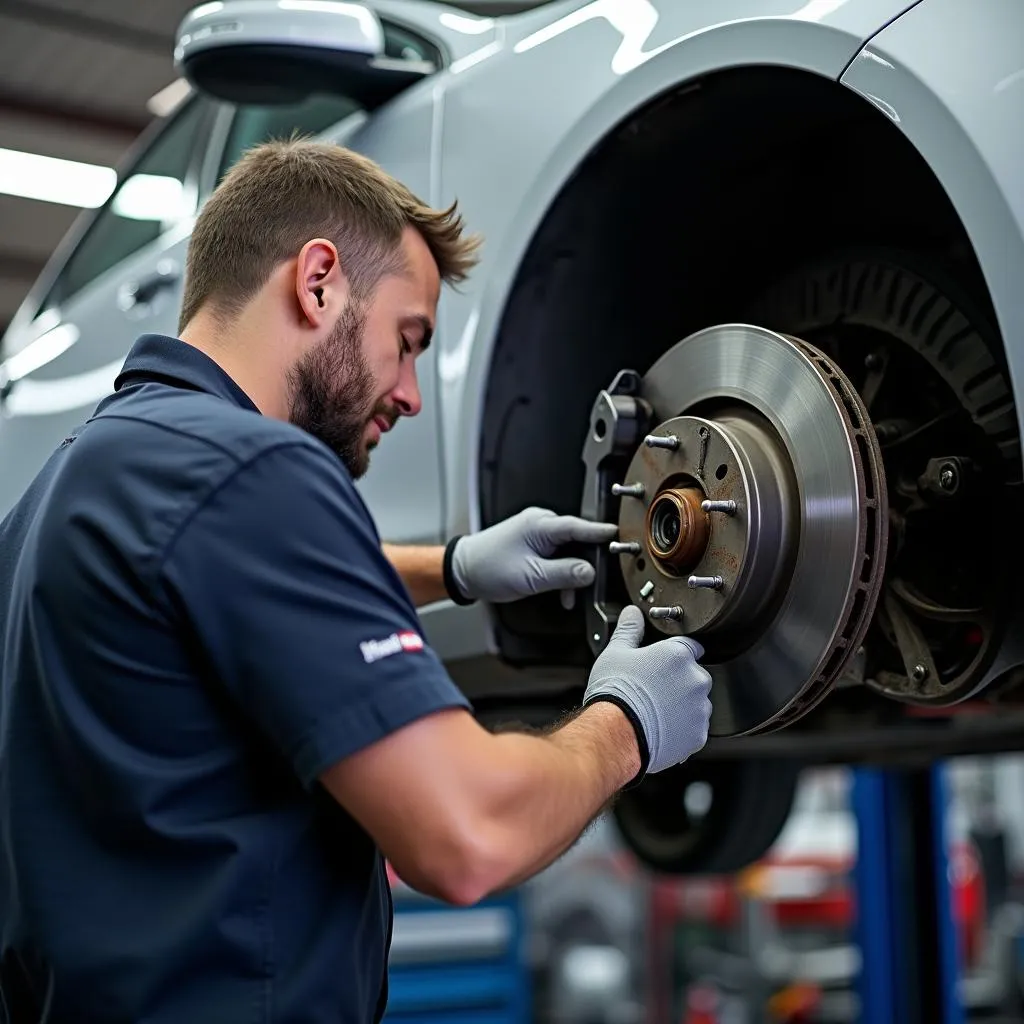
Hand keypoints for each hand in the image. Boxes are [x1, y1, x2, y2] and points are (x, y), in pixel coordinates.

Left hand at [450, 507, 617, 603]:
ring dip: (570, 574)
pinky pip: (556, 555)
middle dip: (584, 565)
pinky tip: (559, 591)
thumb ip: (564, 574)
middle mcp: (541, 524)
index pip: (580, 527)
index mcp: (541, 525)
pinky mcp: (533, 542)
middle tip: (590, 586)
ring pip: (568, 551)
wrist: (462, 570)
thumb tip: (590, 572)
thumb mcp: (532, 577)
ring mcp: (537, 532)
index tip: (621, 538)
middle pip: (577, 541)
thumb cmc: (488, 569)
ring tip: (567, 597)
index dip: (602, 534)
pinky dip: (560, 572)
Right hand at [583, 605, 711, 776]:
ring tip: (655, 712)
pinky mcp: (698, 734)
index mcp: (678, 655)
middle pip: (693, 675)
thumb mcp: (615, 653)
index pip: (689, 646)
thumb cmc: (615, 694)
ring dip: (682, 705)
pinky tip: (660, 727)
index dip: (674, 655)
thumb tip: (633, 613)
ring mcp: (699, 708)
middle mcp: (695, 679)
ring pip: (696, 702)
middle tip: (653, 690)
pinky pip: (695, 728)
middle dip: (678, 682)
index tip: (663, 664)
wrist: (615, 735)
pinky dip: (682, 728)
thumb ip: (629, 629)